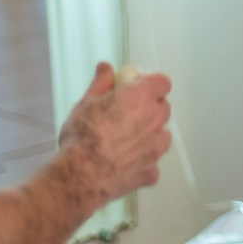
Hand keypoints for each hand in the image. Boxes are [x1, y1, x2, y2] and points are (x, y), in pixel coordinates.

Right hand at [58, 60, 173, 205]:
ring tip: (125, 141)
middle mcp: (154, 120)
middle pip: (163, 108)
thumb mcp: (86, 102)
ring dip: (149, 136)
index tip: (137, 89)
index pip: (162, 82)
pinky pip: (153, 164)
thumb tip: (106, 67)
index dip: (151, 84)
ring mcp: (155, 147)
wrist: (79, 175)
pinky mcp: (151, 171)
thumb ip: (101, 82)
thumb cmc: (82, 137)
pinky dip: (143, 163)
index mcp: (141, 97)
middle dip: (149, 109)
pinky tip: (125, 164)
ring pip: (162, 135)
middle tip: (126, 115)